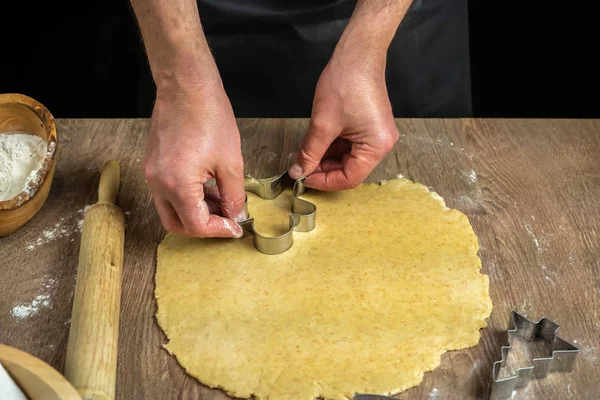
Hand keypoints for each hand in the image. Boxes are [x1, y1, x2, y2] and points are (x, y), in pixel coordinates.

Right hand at [143, 83, 245, 237]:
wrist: (186, 86)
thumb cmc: (209, 116)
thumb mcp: (231, 161)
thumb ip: (234, 195)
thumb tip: (235, 214)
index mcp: (177, 184)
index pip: (196, 225)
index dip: (219, 230)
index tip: (235, 227)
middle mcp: (158, 183)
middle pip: (176, 224)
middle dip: (202, 227)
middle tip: (225, 220)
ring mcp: (151, 173)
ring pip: (170, 209)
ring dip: (194, 211)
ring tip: (221, 199)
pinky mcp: (152, 163)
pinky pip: (166, 192)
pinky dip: (185, 197)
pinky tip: (207, 186)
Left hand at [288, 52, 398, 189]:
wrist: (357, 54)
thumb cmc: (346, 82)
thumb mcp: (323, 124)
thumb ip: (309, 152)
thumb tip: (298, 171)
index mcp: (376, 146)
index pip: (350, 178)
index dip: (324, 182)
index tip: (303, 179)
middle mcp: (381, 144)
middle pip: (350, 170)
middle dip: (324, 171)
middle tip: (301, 169)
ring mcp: (376, 135)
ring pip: (348, 159)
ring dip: (326, 160)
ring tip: (305, 157)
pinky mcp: (369, 127)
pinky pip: (350, 146)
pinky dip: (332, 148)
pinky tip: (316, 146)